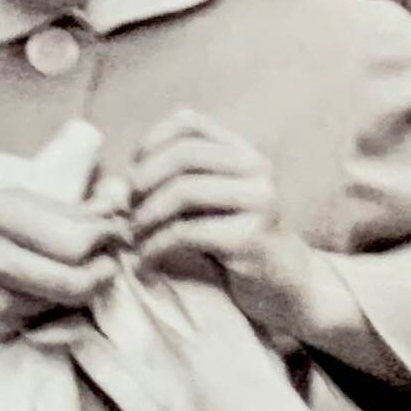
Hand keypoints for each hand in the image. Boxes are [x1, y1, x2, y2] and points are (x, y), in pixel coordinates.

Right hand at [0, 181, 123, 341]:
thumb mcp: (9, 199)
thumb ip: (66, 208)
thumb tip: (121, 206)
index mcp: (0, 213)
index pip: (77, 239)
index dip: (109, 239)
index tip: (119, 234)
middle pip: (77, 282)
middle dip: (104, 274)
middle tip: (109, 262)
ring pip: (66, 305)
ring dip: (82, 292)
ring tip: (74, 271)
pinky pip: (46, 322)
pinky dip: (57, 309)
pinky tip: (43, 291)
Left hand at [125, 110, 341, 346]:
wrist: (288, 289)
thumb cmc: (238, 247)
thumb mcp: (213, 204)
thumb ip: (182, 180)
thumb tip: (121, 180)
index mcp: (243, 153)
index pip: (188, 122)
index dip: (150, 143)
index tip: (132, 176)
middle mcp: (256, 168)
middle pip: (182, 154)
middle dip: (143, 182)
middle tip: (127, 212)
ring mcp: (259, 200)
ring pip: (183, 191)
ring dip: (146, 216)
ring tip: (134, 238)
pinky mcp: (251, 237)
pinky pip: (187, 233)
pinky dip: (156, 248)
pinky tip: (147, 264)